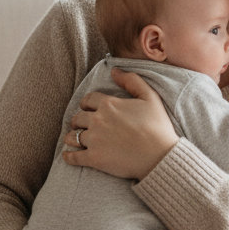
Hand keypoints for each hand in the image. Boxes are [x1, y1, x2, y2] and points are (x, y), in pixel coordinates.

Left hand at [62, 67, 178, 179]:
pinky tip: (68, 155)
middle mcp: (97, 120)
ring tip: (75, 140)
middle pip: (78, 118)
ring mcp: (94, 140)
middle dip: (79, 121)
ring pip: (72, 137)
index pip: (87, 100)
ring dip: (72, 137)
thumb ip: (132, 80)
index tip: (88, 110)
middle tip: (81, 126)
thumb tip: (114, 71)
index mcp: (109, 104)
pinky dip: (68, 156)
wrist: (160, 156)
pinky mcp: (93, 159)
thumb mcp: (150, 97)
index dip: (87, 105)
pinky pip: (73, 157)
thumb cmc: (158, 126)